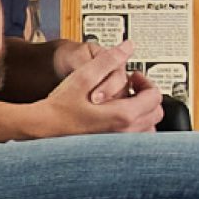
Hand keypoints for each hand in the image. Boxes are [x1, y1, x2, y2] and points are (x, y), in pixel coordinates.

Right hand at [43, 38, 161, 134]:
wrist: (43, 129)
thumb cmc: (60, 107)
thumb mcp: (83, 76)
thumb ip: (108, 60)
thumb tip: (127, 47)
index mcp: (123, 115)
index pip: (155, 97)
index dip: (147, 81)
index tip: (134, 77)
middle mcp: (125, 134)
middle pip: (155, 113)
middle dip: (147, 96)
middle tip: (131, 87)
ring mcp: (119, 145)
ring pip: (148, 129)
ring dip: (142, 112)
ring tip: (125, 102)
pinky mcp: (112, 151)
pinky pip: (136, 140)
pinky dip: (135, 127)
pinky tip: (118, 117)